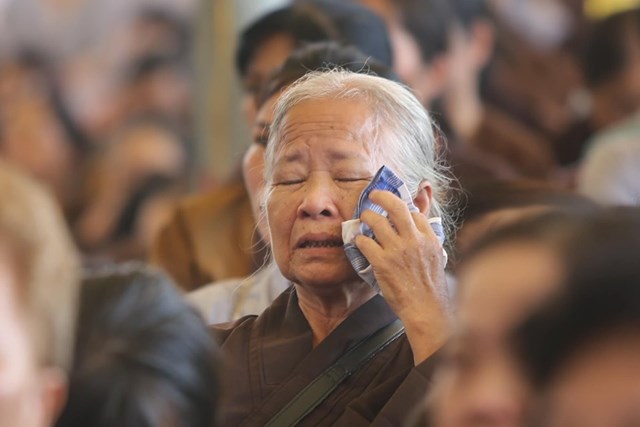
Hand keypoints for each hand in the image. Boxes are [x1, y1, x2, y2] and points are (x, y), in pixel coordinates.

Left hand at [355, 190, 450, 363]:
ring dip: (366, 217)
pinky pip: (365, 242)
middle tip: (372, 195)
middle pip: (395, 206)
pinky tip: (359, 242)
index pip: (414, 213)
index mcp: (429, 238)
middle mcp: (414, 240)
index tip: (393, 211)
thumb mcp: (435, 256)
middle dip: (381, 196)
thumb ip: (426, 235)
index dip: (402, 209)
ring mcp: (398, 251)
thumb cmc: (430, 287)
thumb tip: (420, 210)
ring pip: (376, 222)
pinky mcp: (383, 263)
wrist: (426, 310)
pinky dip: (359, 240)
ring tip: (363, 220)